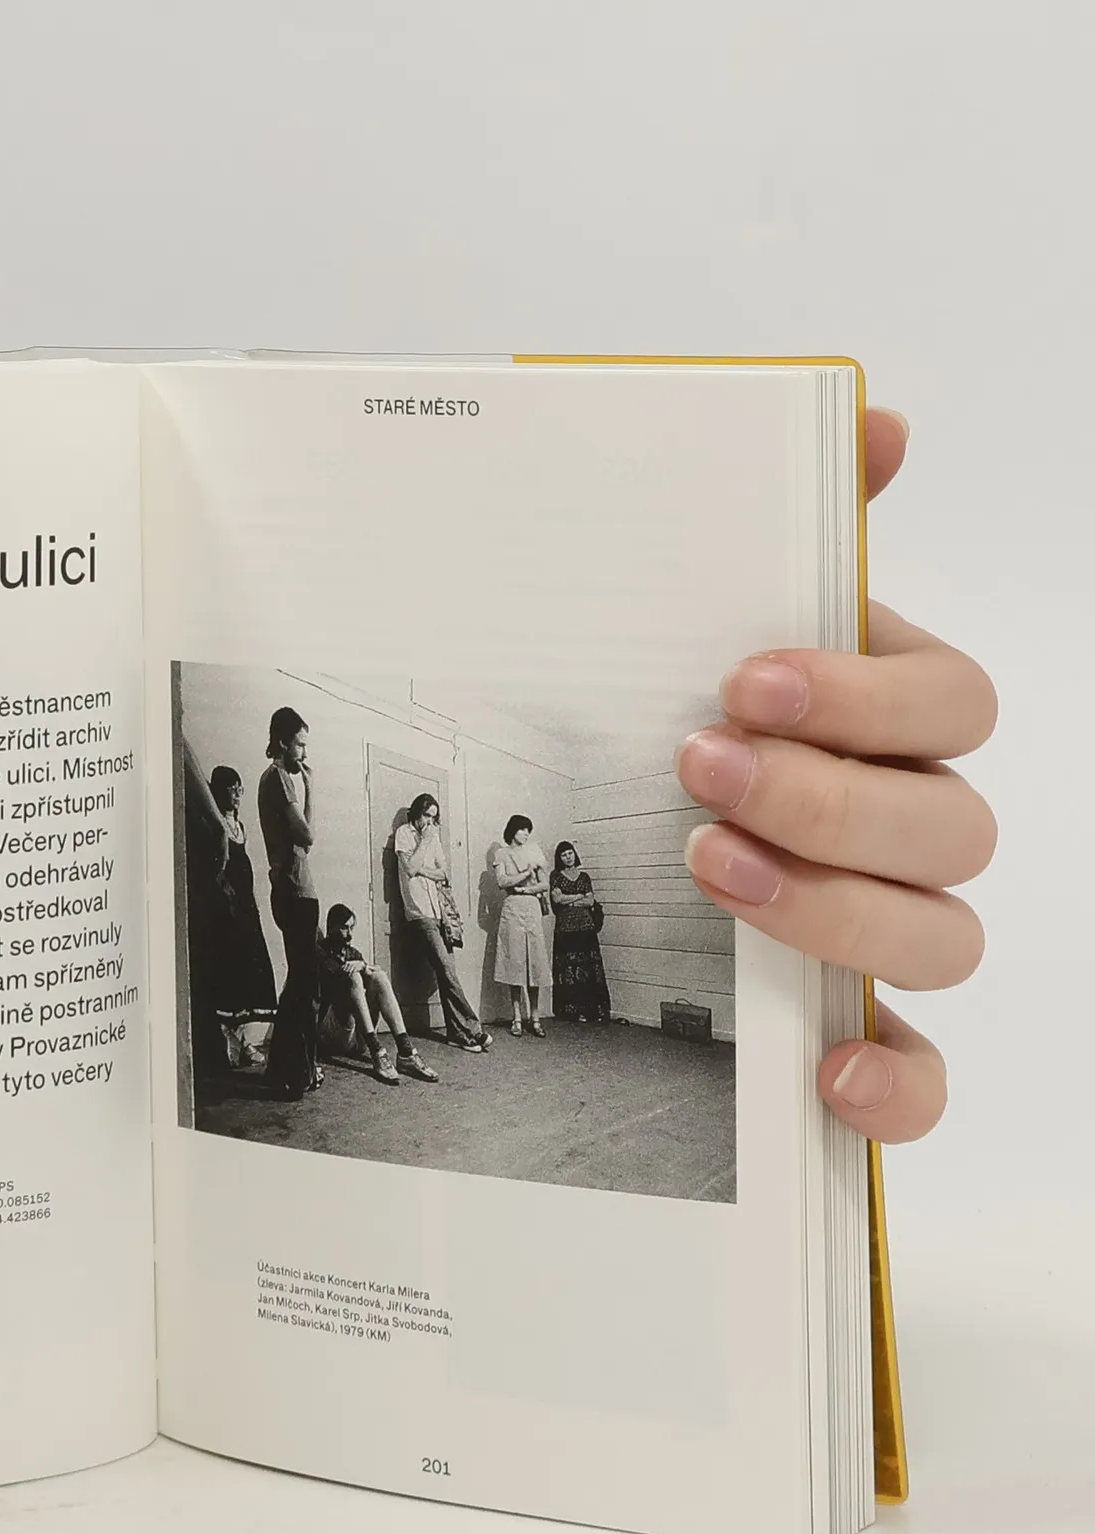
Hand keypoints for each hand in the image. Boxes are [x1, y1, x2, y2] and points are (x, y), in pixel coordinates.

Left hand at [678, 408, 995, 1144]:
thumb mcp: (707, 617)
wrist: (616, 807)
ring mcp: (894, 928)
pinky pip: (922, 1074)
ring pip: (941, 936)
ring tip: (707, 865)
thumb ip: (796, 527)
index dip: (864, 696)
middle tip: (697, 768)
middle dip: (825, 797)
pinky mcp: (859, 1025)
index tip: (745, 677)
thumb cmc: (681, 712)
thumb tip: (876, 418)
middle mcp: (914, 823)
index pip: (952, 704)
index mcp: (894, 720)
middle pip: (950, 825)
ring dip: (831, 907)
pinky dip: (892, 1080)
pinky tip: (819, 1067)